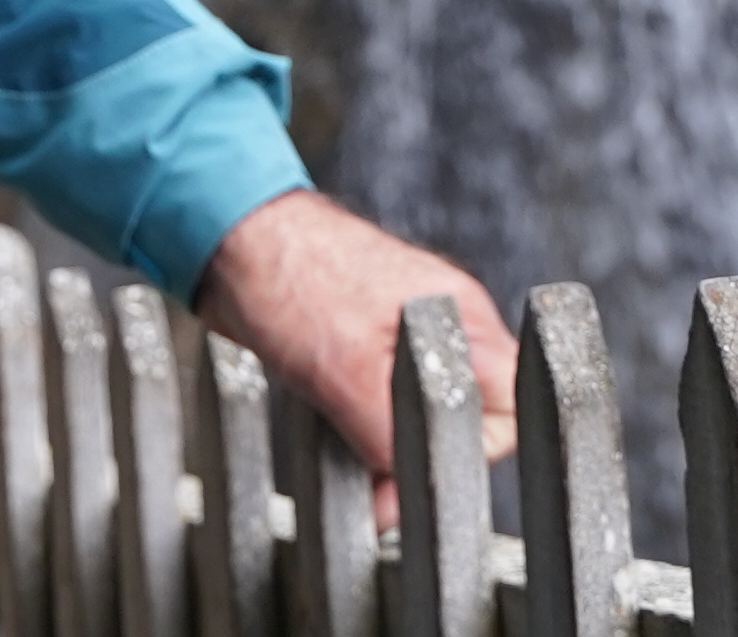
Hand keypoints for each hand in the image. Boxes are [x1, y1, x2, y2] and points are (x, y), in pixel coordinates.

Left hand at [197, 186, 518, 480]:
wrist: (227, 235)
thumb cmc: (289, 274)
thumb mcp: (345, 369)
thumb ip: (388, 437)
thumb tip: (401, 502)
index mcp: (465, 318)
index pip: (510, 413)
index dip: (467, 452)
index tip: (416, 469)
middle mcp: (448, 325)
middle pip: (467, 419)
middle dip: (420, 447)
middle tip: (370, 457)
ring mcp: (409, 333)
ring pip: (421, 415)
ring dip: (383, 438)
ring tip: (340, 424)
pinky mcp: (369, 345)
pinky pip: (384, 402)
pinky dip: (360, 421)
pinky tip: (328, 414)